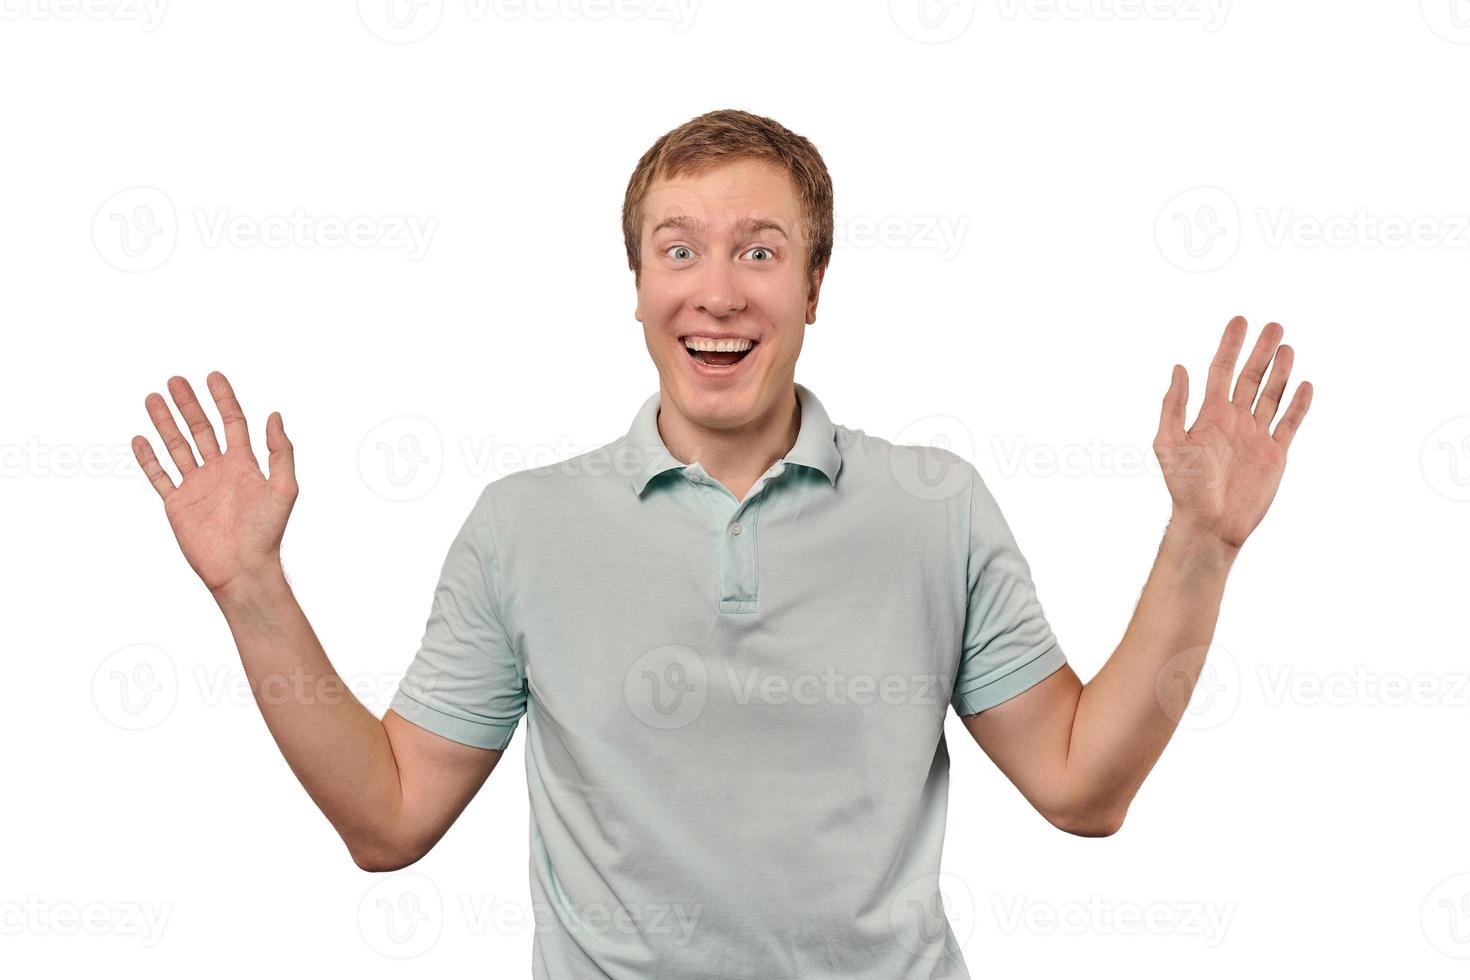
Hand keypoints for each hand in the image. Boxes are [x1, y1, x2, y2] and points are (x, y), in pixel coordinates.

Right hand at [131, 372, 297, 595]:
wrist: (242, 568)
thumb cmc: (267, 531)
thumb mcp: (284, 488)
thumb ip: (280, 452)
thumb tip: (275, 415)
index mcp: (244, 464)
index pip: (232, 423)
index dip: (223, 399)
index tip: (213, 376)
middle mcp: (219, 471)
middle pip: (201, 429)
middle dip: (189, 404)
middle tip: (175, 380)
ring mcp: (196, 486)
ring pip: (177, 447)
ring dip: (165, 423)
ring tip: (153, 398)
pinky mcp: (178, 503)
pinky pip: (159, 476)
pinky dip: (149, 458)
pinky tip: (140, 438)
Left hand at [1153, 315, 1312, 552]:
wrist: (1210, 523)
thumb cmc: (1185, 487)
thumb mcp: (1169, 442)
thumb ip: (1174, 405)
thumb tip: (1179, 367)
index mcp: (1208, 415)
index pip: (1220, 370)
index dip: (1230, 345)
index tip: (1240, 320)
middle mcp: (1233, 421)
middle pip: (1250, 377)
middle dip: (1261, 351)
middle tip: (1274, 325)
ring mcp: (1255, 436)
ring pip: (1271, 395)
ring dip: (1280, 372)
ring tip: (1287, 346)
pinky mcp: (1274, 453)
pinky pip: (1289, 423)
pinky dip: (1298, 404)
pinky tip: (1305, 385)